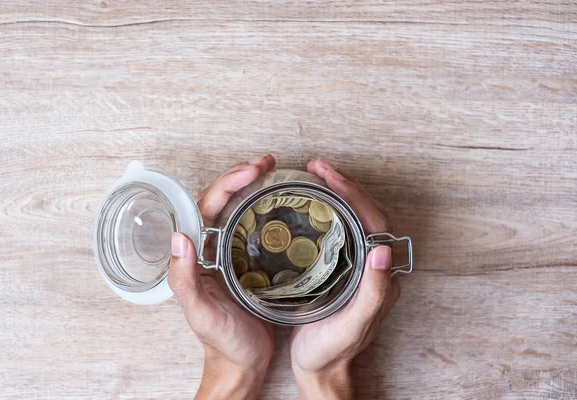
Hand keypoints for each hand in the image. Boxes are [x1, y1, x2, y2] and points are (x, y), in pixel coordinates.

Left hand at [168, 155, 275, 399]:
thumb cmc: (223, 343)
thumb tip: (178, 236)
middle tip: (266, 162)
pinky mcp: (248, 262)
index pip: (207, 207)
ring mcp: (230, 254)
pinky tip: (278, 202)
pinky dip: (264, 209)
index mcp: (197, 256)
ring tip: (272, 171)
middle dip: (242, 177)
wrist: (242, 364)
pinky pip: (253, 227)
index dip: (228, 184)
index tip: (252, 170)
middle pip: (221, 201)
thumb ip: (185, 280)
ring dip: (253, 187)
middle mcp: (211, 250)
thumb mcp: (202, 315)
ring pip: (237, 210)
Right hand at [289, 158, 400, 399]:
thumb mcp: (352, 325)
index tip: (329, 175)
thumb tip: (385, 249)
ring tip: (315, 176)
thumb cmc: (332, 351)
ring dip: (337, 193)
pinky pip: (339, 229)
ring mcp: (357, 265)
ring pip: (353, 218)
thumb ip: (373, 292)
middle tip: (318, 166)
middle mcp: (373, 266)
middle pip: (365, 213)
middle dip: (344, 185)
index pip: (373, 221)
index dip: (354, 194)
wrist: (320, 369)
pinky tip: (310, 203)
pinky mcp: (341, 268)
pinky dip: (327, 209)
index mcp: (380, 275)